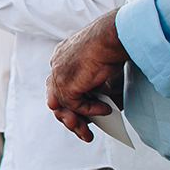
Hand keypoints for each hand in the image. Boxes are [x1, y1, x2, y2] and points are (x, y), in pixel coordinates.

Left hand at [47, 10, 128, 142]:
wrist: (112, 37)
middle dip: (71, 119)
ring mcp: (58, 73)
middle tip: (84, 133)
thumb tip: (102, 105)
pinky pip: (75, 105)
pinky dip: (90, 110)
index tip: (85, 116)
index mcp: (63, 57)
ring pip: (62, 105)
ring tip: (89, 132)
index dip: (71, 102)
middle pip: (57, 98)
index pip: (60, 85)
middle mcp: (57, 64)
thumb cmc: (112, 46)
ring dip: (78, 121)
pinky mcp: (65, 82)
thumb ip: (95, 86)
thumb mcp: (100, 68)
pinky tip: (105, 109)